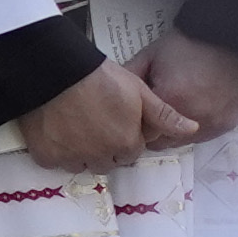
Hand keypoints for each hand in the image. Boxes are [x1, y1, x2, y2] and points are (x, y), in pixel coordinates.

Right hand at [13, 54, 170, 173]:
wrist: (56, 71)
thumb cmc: (102, 78)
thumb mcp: (140, 91)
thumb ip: (164, 115)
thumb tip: (193, 129)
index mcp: (125, 144)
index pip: (131, 152)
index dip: (126, 137)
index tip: (117, 121)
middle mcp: (99, 157)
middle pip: (106, 162)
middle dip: (106, 149)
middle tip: (96, 124)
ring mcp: (70, 158)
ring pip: (81, 165)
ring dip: (82, 154)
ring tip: (75, 128)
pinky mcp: (44, 155)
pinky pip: (54, 162)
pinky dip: (56, 152)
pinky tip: (56, 132)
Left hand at [135, 28, 237, 143]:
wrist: (229, 38)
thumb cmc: (185, 45)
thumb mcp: (150, 57)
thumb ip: (129, 78)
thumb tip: (111, 95)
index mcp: (170, 100)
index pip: (142, 129)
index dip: (136, 123)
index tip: (135, 114)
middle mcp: (193, 118)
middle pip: (162, 140)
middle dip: (154, 130)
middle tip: (152, 113)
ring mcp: (213, 123)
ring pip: (183, 141)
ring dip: (174, 132)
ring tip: (172, 112)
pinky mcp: (228, 124)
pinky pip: (203, 137)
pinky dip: (193, 129)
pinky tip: (190, 111)